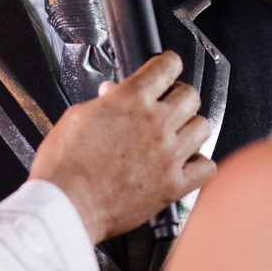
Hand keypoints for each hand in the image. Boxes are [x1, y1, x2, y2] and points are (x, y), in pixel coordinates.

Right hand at [29, 51, 215, 243]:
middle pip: (190, 95)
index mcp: (131, 101)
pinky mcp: (173, 185)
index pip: (168, 65)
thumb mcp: (77, 117)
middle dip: (178, 96)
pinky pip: (206, 167)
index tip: (168, 69)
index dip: (168, 64)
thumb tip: (114, 94)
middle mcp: (155, 124)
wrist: (65, 206)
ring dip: (190, 128)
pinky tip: (186, 164)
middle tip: (167, 105)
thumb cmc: (64, 167)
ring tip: (176, 135)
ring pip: (203, 127)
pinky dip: (199, 164)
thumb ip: (105, 102)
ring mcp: (168, 155)